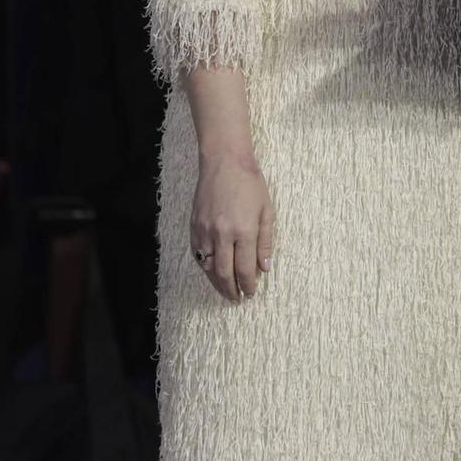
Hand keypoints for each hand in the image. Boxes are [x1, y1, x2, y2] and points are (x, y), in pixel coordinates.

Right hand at [191, 151, 273, 302]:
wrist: (224, 162)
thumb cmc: (250, 183)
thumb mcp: (267, 210)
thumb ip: (265, 241)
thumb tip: (264, 268)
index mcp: (244, 230)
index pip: (245, 268)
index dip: (249, 284)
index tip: (252, 292)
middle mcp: (222, 234)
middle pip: (225, 273)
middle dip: (232, 290)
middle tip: (237, 299)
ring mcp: (205, 230)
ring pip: (208, 267)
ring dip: (217, 283)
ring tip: (226, 291)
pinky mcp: (194, 226)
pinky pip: (198, 254)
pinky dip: (205, 267)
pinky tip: (212, 272)